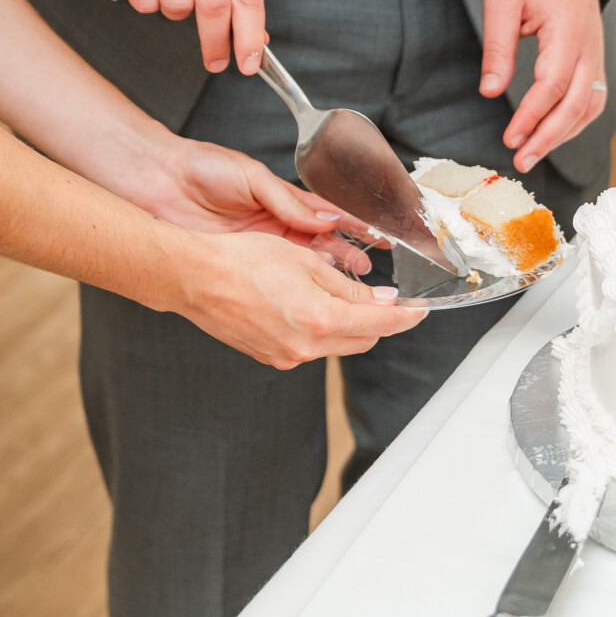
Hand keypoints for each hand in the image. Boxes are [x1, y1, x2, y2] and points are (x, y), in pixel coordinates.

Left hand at [130, 137, 376, 276]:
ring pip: (302, 267)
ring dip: (327, 276)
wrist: (158, 183)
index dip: (353, 225)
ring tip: (351, 285)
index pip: (326, 216)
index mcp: (281, 201)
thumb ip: (288, 200)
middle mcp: (275, 225)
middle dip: (346, 257)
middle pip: (320, 245)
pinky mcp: (240, 264)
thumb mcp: (251, 178)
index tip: (379, 235)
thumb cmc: (202, 169)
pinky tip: (313, 297)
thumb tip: (326, 218)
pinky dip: (295, 288)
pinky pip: (275, 279)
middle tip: (370, 269)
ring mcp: (258, 248)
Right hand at [171, 234, 422, 370]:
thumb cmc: (244, 259)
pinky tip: (306, 305)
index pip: (381, 323)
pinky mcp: (271, 356)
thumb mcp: (305, 260)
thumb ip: (348, 286)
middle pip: (362, 339)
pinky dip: (319, 329)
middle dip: (378, 320)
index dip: (407, 316)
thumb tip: (381, 301)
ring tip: (335, 294)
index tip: (420, 310)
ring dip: (347, 323)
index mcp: (321, 319)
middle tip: (382, 297)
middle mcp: (307, 347)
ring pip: (336, 344)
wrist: (196, 278)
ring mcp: (287, 357)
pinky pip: (310, 346)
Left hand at [480, 0, 606, 173]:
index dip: (532, 116)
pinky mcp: (595, 59)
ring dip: (564, 135)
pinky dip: (576, 121)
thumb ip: (497, 47)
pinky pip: (593, 98)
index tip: (510, 137)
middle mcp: (590, 48)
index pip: (553, 85)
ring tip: (533, 153)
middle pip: (576, 105)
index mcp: (567, 32)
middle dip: (548, 138)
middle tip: (520, 160)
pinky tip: (553, 134)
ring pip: (590, 107)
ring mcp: (596, 55)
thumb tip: (489, 91)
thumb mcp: (502, 0)